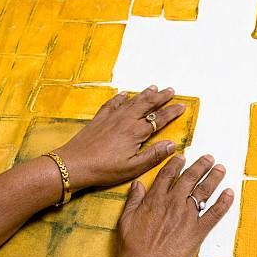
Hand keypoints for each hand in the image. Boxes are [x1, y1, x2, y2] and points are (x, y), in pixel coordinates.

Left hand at [55, 86, 185, 190]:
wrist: (74, 164)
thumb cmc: (104, 169)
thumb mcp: (133, 167)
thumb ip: (154, 155)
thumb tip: (172, 145)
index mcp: (136, 132)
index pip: (159, 118)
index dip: (172, 112)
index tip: (182, 106)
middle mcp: (126, 120)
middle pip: (147, 104)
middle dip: (161, 96)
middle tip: (171, 90)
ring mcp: (111, 117)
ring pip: (132, 101)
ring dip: (144, 94)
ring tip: (154, 87)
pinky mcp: (99, 119)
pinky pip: (113, 103)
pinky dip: (121, 97)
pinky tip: (124, 94)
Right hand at [113, 155, 233, 256]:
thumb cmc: (133, 247)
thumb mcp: (127, 220)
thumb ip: (133, 200)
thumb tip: (137, 185)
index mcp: (156, 199)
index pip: (168, 175)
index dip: (176, 164)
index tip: (182, 157)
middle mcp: (173, 203)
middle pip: (190, 178)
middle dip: (201, 165)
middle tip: (209, 158)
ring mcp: (188, 216)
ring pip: (204, 191)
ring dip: (214, 177)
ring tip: (221, 169)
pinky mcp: (199, 230)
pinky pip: (215, 213)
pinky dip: (224, 202)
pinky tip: (230, 193)